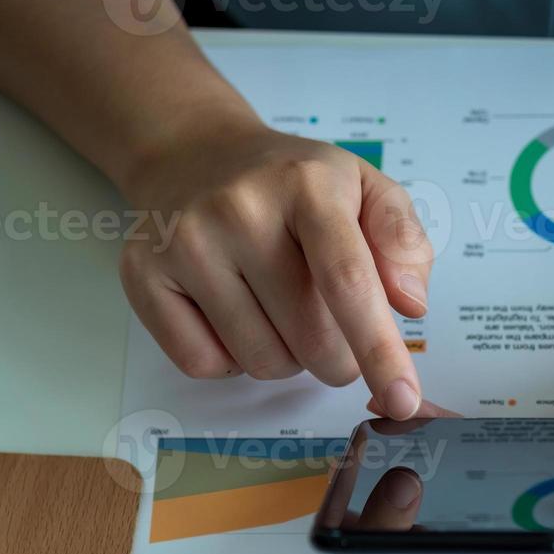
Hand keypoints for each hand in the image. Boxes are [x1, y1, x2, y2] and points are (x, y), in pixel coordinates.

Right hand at [118, 118, 432, 419]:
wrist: (195, 153)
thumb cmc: (291, 185)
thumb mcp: (364, 187)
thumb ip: (402, 241)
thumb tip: (409, 303)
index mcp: (306, 186)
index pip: (347, 282)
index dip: (379, 350)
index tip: (402, 400)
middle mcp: (239, 211)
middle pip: (310, 340)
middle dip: (338, 357)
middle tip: (332, 325)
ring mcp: (185, 243)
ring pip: (262, 362)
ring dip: (286, 356)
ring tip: (277, 306)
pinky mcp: (143, 274)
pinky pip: (205, 364)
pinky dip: (231, 359)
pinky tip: (234, 313)